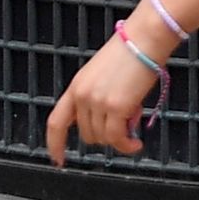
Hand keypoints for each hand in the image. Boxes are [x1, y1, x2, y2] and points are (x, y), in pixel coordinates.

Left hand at [44, 32, 160, 167]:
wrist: (144, 40)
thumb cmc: (129, 53)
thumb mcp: (100, 76)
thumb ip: (96, 98)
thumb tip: (108, 125)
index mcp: (76, 87)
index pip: (56, 122)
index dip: (54, 144)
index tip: (58, 159)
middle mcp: (82, 95)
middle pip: (87, 134)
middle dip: (105, 134)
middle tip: (124, 122)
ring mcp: (98, 101)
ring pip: (103, 138)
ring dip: (119, 138)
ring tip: (134, 120)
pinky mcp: (116, 106)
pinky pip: (118, 138)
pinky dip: (127, 146)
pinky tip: (136, 144)